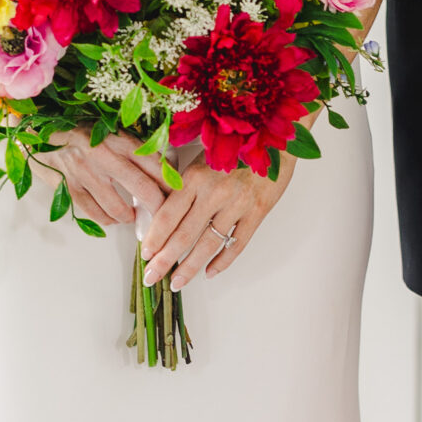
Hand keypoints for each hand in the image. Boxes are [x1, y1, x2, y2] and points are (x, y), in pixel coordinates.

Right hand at [38, 129, 166, 230]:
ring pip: (119, 208)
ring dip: (131, 216)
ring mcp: (85, 173)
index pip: (156, 164)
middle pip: (144, 188)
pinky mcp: (69, 187)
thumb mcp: (111, 130)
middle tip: (164, 214)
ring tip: (133, 215)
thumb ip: (137, 146)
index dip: (172, 183)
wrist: (37, 133)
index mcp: (118, 138)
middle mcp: (103, 155)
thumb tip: (168, 165)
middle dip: (159, 207)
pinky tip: (113, 216)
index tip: (179, 194)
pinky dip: (109, 220)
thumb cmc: (79, 132)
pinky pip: (96, 214)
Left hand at [140, 155, 294, 290]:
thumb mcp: (203, 157)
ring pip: (208, 244)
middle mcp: (214, 192)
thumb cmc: (236, 146)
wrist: (276, 139)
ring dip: (190, 267)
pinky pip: (237, 244)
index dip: (154, 238)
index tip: (145, 254)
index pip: (167, 215)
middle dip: (164, 261)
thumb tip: (158, 210)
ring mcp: (237, 204)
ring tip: (177, 283)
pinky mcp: (257, 212)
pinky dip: (223, 261)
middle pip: (183, 235)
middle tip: (151, 278)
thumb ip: (183, 183)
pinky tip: (210, 272)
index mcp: (195, 177)